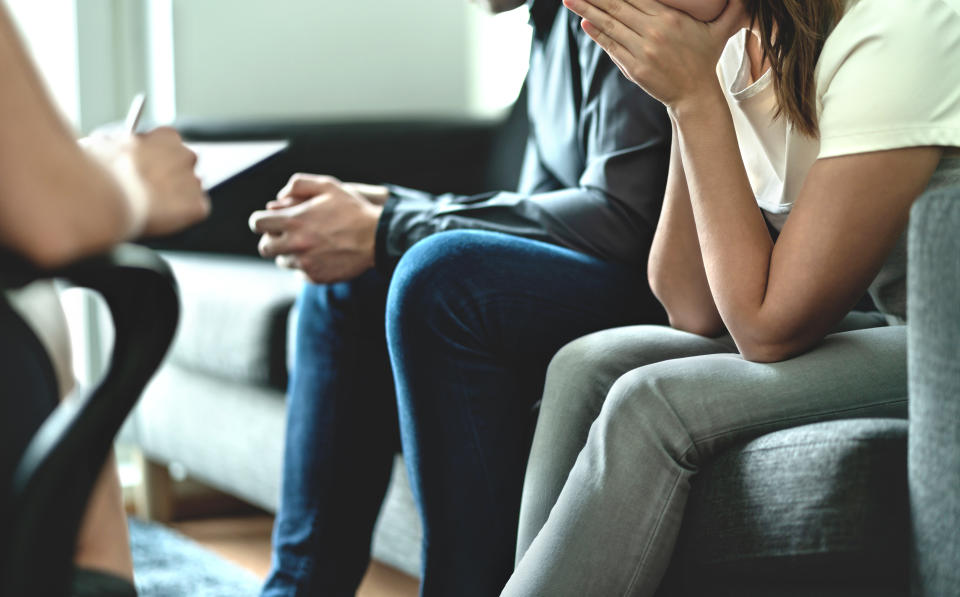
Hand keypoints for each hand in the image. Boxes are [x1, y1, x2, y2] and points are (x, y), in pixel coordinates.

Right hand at [84, 127, 209, 236]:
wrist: (108, 197)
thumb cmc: (100, 170)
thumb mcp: (101, 145)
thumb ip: (115, 145)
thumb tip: (107, 146)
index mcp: (167, 136)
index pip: (170, 146)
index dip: (156, 160)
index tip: (145, 170)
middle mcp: (187, 155)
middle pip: (183, 169)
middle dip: (169, 180)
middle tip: (148, 192)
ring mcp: (194, 182)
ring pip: (189, 192)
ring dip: (175, 199)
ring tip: (150, 207)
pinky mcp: (197, 207)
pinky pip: (193, 213)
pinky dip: (180, 218)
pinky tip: (160, 217)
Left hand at [249, 174, 383, 283]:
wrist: (378, 238)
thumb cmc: (353, 209)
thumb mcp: (328, 186)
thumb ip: (299, 184)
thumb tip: (278, 198)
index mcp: (294, 220)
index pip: (257, 223)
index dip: (260, 220)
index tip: (269, 220)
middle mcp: (296, 244)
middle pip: (264, 247)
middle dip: (272, 239)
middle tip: (286, 235)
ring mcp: (305, 263)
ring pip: (282, 261)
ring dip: (290, 253)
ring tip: (309, 244)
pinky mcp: (316, 277)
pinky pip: (300, 274)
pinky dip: (306, 265)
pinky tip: (322, 255)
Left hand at [563, 0, 745, 110]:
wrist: (695, 96)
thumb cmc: (705, 60)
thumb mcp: (720, 30)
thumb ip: (732, 9)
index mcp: (670, 18)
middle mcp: (654, 32)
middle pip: (618, 5)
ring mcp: (642, 51)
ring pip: (609, 24)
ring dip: (587, 10)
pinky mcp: (633, 68)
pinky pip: (611, 46)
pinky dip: (597, 33)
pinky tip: (584, 21)